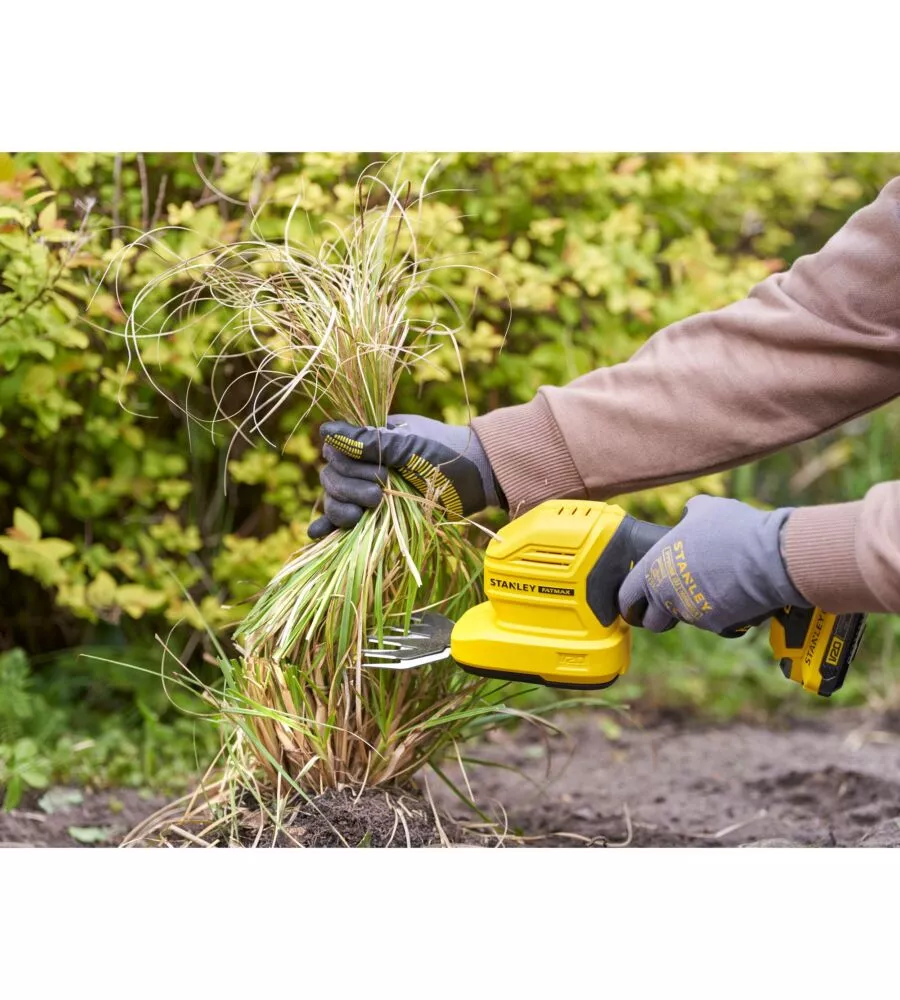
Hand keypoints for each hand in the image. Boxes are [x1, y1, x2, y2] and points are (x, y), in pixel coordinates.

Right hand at [308, 415, 504, 538]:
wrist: (477, 480)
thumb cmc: (447, 455)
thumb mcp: (410, 446)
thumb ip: (369, 442)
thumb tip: (325, 431)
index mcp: (370, 439)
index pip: (335, 451)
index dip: (347, 465)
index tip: (379, 472)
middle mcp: (365, 463)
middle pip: (331, 476)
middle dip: (350, 488)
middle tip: (379, 495)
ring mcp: (368, 489)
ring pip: (334, 498)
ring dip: (341, 508)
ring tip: (364, 514)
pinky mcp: (374, 514)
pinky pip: (343, 518)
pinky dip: (328, 524)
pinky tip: (316, 533)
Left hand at [617, 495, 810, 634]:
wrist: (769, 557)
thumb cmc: (733, 529)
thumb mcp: (704, 509)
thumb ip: (689, 515)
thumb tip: (689, 513)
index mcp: (653, 569)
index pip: (626, 596)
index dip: (631, 600)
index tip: (637, 600)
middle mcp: (666, 595)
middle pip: (652, 621)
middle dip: (658, 616)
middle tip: (672, 602)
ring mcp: (691, 613)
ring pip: (685, 620)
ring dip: (693, 609)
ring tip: (713, 587)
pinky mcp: (716, 625)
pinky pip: (713, 623)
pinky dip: (720, 613)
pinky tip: (734, 594)